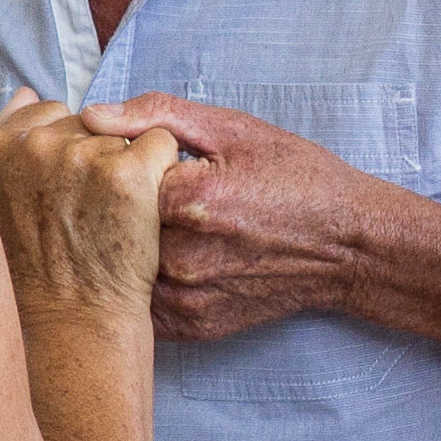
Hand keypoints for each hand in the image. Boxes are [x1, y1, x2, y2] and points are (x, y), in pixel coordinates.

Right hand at [0, 89, 174, 315]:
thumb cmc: (37, 267)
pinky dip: (162, 173)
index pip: (48, 112)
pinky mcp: (127, 172)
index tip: (64, 194)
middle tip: (86, 214)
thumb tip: (28, 93)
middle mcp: (34, 144)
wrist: (74, 318)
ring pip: (123, 135)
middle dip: (94, 158)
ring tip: (111, 219)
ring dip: (126, 168)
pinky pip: (160, 144)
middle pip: (87, 123)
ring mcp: (79, 156)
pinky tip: (142, 210)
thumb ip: (11, 141)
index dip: (66, 153)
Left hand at [90, 92, 388, 343]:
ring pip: (120, 269)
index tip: (132, 162)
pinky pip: (141, 306)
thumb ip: (157, 116)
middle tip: (147, 197)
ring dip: (125, 250)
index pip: (109, 179)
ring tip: (162, 227)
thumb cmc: (297, 178)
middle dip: (116, 211)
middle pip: (111, 228)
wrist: (349, 245)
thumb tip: (91, 114)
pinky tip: (165, 261)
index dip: (114, 167)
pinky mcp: (194, 326)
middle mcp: (182, 256)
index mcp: (185, 199)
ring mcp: (187, 297)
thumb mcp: (232, 129)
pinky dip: (141, 284)